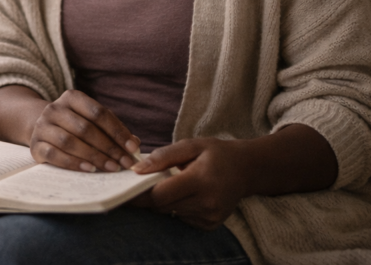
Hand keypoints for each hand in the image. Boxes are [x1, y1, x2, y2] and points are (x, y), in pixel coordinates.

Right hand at [29, 89, 140, 172]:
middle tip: (125, 163)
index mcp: (72, 98)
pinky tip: (89, 169)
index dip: (117, 131)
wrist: (42, 129)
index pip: (98, 113)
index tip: (132, 148)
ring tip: (111, 168)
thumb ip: (112, 129)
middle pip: (85, 128)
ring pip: (69, 141)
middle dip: (109, 147)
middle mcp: (54, 109)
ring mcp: (42, 126)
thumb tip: (135, 144)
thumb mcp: (91, 121)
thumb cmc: (74, 126)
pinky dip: (73, 163)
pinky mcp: (35, 145)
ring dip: (94, 156)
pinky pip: (54, 154)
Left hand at [131, 138, 250, 229]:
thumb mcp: (190, 145)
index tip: (123, 189)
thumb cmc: (216, 153)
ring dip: (164, 201)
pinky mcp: (211, 224)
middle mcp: (207, 203)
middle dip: (148, 196)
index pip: (160, 195)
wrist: (247, 169)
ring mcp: (211, 216)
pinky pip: (182, 218)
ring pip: (170, 213)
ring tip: (170, 184)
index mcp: (200, 180)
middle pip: (162, 206)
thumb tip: (136, 170)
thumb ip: (162, 157)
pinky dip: (177, 207)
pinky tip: (185, 194)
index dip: (139, 194)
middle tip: (141, 183)